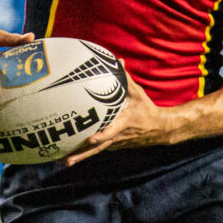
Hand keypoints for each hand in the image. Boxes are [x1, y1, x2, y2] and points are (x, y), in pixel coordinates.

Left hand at [64, 70, 185, 162]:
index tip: (91, 139)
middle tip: (67, 160)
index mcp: (124, 123)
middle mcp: (118, 136)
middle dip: (83, 154)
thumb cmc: (145, 108)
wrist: (158, 129)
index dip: (102, 135)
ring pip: (96, 151)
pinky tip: (71, 156)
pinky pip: (98, 149)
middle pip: (99, 148)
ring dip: (81, 156)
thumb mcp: (138, 93)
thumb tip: (118, 61)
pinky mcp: (113, 145)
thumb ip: (126, 79)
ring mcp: (115, 143)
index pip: (112, 131)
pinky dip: (86, 153)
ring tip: (64, 161)